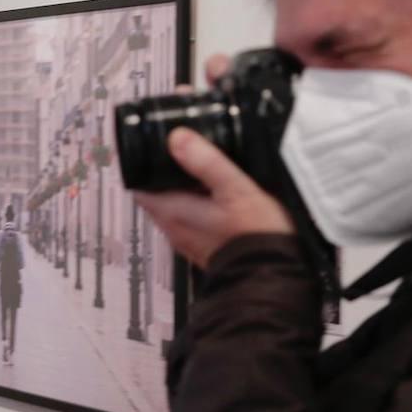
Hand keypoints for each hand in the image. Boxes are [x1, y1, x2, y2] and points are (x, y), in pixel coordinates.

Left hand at [135, 125, 291, 268]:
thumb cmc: (254, 235)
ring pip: (175, 208)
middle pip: (156, 195)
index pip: (139, 185)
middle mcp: (173, 229)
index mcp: (171, 211)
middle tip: (188, 157)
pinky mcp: (203, 248)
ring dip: (185, 192)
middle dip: (167, 176)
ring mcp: (187, 240)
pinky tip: (220, 201)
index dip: (144, 166)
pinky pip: (192, 221)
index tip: (159, 151)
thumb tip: (177, 137)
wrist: (273, 274)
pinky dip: (199, 208)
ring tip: (207, 176)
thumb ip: (206, 162)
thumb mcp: (234, 187)